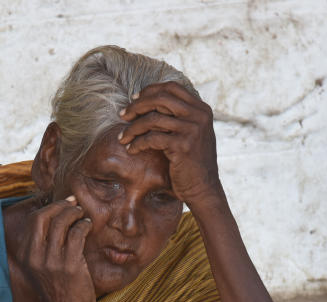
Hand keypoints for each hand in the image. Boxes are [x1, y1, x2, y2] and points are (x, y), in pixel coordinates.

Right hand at [18, 196, 95, 301]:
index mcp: (26, 255)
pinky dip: (84, 225)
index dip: (50, 207)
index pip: (33, 220)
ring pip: (62, 222)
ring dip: (75, 213)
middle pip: (44, 217)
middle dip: (61, 206)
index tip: (64, 204)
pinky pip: (77, 234)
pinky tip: (88, 227)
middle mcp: (35, 256)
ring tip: (82, 215)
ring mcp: (52, 261)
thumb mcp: (41, 267)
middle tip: (75, 205)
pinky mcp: (70, 265)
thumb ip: (43, 246)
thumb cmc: (57, 289)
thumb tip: (55, 217)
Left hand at [118, 82, 223, 209]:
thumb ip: (179, 116)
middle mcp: (199, 116)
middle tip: (123, 114)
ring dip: (133, 128)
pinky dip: (138, 143)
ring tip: (122, 137)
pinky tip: (131, 149)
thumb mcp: (192, 133)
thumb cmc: (192, 162)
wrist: (203, 188)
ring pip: (153, 119)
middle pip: (161, 98)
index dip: (150, 91)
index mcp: (202, 109)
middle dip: (137, 105)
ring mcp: (192, 130)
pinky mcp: (182, 145)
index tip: (134, 99)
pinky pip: (152, 138)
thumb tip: (148, 101)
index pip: (172, 88)